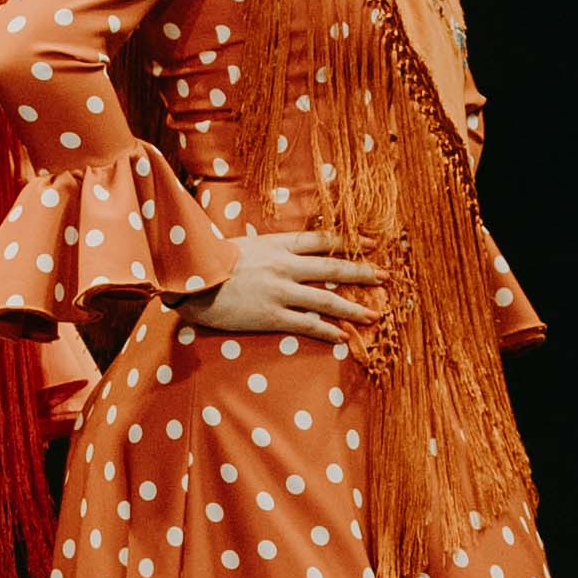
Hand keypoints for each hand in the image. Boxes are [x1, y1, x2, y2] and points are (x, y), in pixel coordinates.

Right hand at [187, 233, 381, 346]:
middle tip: (387, 276)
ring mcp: (280, 292)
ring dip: (353, 308)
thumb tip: (285, 253)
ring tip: (374, 316)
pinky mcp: (271, 316)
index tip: (372, 243)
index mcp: (278, 245)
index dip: (350, 241)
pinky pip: (307, 324)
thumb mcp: (245, 246)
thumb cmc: (211, 261)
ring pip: (327, 299)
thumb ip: (269, 250)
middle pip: (334, 268)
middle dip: (363, 272)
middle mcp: (285, 267)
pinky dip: (327, 331)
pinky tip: (343, 337)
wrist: (190, 279)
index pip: (323, 240)